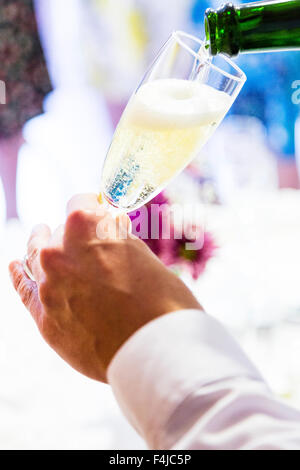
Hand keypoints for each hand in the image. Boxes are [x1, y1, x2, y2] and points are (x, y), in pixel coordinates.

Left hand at [9, 194, 200, 382]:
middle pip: (58, 231)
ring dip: (42, 246)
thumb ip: (119, 239)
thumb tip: (111, 227)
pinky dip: (20, 274)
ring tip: (40, 237)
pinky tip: (15, 265)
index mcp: (87, 226)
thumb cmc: (163, 301)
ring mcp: (49, 284)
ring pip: (36, 255)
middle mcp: (60, 250)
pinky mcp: (45, 317)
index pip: (80, 202)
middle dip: (73, 235)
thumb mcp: (144, 256)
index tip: (97, 211)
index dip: (92, 206)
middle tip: (89, 244)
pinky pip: (25, 288)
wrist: (157, 352)